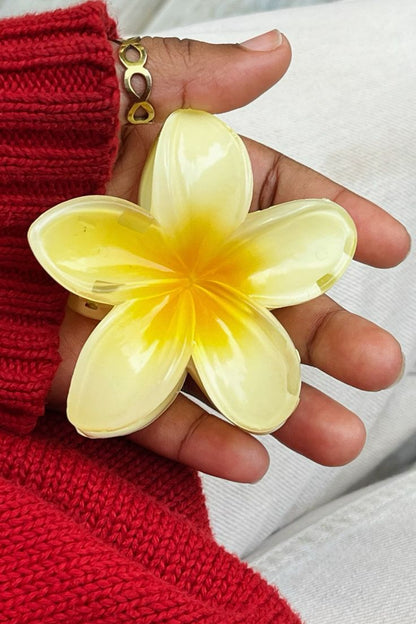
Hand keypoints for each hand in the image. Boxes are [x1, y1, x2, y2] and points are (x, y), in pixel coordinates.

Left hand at [48, 31, 409, 481]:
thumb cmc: (18, 138)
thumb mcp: (110, 91)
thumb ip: (195, 80)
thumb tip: (279, 50)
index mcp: (183, 193)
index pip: (276, 209)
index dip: (334, 226)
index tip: (388, 249)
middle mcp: (171, 262)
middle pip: (262, 304)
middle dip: (327, 337)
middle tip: (381, 366)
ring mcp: (136, 321)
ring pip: (217, 369)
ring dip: (279, 407)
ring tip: (341, 438)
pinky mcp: (91, 372)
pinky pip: (149, 412)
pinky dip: (198, 440)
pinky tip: (253, 462)